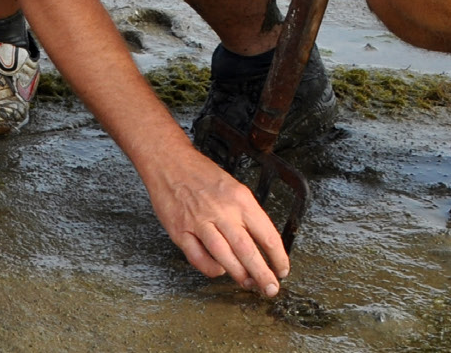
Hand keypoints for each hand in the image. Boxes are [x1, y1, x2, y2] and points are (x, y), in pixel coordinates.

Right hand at [146, 155, 290, 296]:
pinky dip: (211, 268)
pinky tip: (219, 270)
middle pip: (248, 250)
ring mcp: (199, 222)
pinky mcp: (179, 230)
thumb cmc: (202, 174)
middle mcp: (221, 211)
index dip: (278, 257)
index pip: (267, 234)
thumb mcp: (234, 187)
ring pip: (224, 256)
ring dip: (240, 275)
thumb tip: (261, 242)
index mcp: (240, 199)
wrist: (169, 161)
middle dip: (263, 274)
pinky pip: (198, 258)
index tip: (282, 269)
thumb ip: (246, 213)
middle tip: (270, 289)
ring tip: (248, 284)